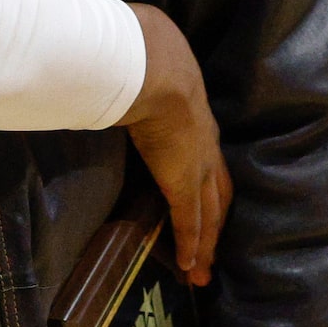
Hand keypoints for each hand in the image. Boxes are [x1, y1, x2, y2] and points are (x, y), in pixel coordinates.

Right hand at [116, 5, 231, 284]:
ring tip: (201, 272)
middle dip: (216, 225)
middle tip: (211, 253)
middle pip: (219, 195)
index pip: (209, 161)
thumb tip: (108, 68)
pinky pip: (191, 222)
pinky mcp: (184, 182)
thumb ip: (135, 75)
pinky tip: (190, 268)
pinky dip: (193, 246)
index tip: (206, 207)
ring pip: (210, 215)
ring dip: (207, 244)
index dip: (209, 185)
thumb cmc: (146, 54)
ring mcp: (199, 166)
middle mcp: (206, 146)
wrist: (154, 65)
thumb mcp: (147, 67)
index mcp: (197, 119)